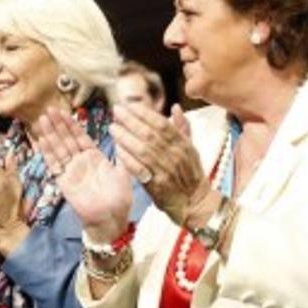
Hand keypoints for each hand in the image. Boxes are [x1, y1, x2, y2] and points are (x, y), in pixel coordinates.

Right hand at [34, 108, 130, 243]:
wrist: (110, 218)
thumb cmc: (119, 198)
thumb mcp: (124, 171)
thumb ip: (122, 154)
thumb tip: (124, 135)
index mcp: (94, 158)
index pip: (80, 137)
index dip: (72, 125)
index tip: (64, 111)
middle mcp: (80, 163)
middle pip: (66, 140)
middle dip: (58, 125)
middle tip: (50, 109)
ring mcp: (71, 172)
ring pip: (58, 149)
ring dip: (50, 134)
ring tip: (43, 119)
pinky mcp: (64, 182)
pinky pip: (54, 164)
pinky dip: (48, 152)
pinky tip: (42, 140)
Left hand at [111, 104, 213, 225]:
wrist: (195, 203)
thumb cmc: (190, 174)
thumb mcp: (191, 149)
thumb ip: (182, 128)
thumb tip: (176, 107)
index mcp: (183, 144)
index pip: (162, 124)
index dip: (145, 113)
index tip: (130, 105)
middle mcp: (175, 155)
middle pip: (150, 134)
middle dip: (131, 120)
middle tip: (116, 111)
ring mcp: (166, 170)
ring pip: (143, 150)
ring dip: (126, 137)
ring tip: (112, 128)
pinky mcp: (157, 184)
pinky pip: (140, 169)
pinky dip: (128, 158)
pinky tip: (117, 150)